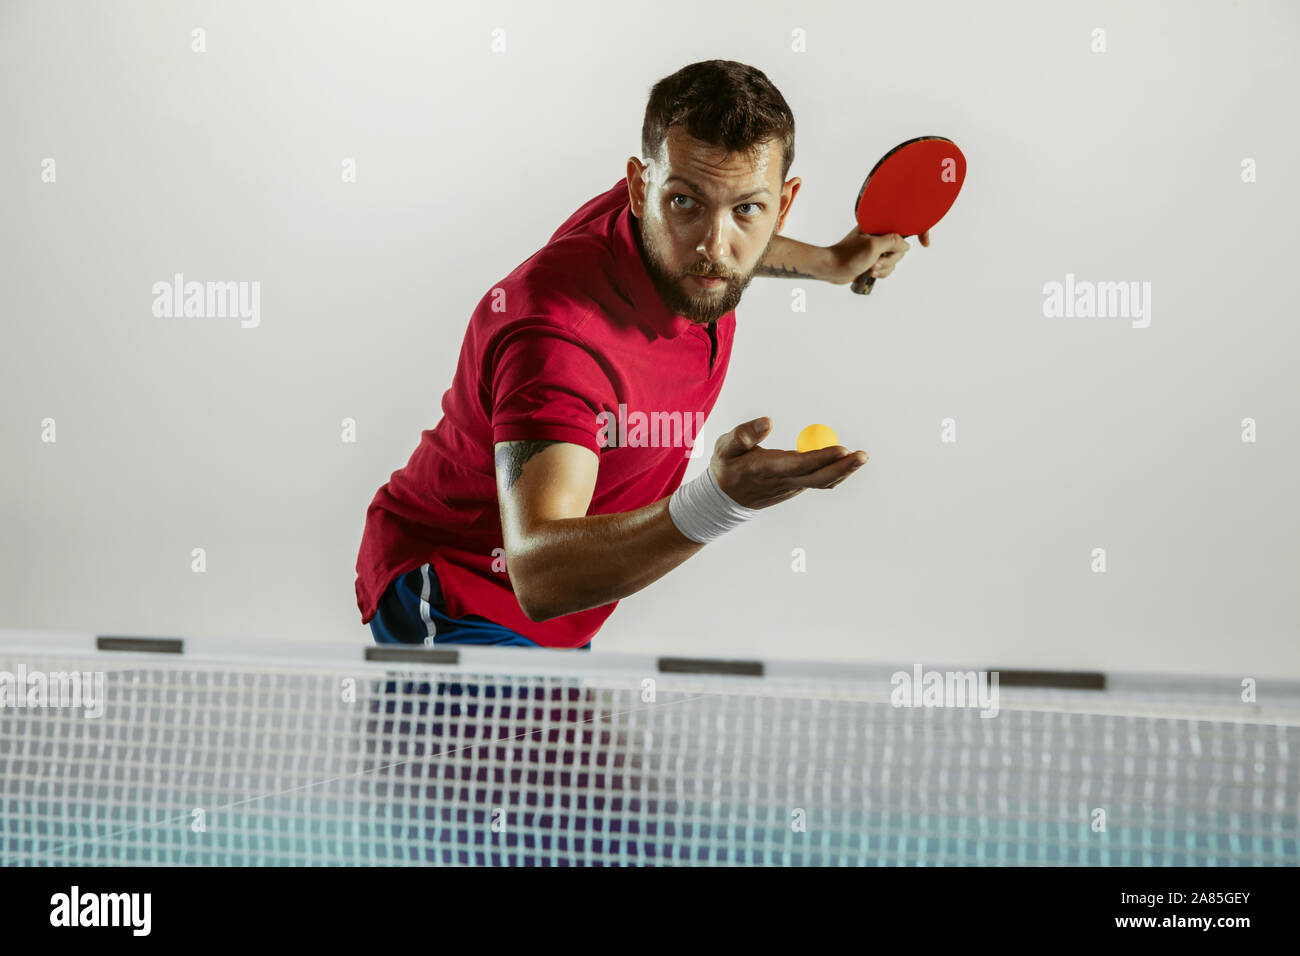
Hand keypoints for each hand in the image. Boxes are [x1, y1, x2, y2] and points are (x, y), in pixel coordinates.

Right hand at [709, 418, 867, 509]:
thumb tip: (768, 421)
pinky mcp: (795, 487)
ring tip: (860, 457)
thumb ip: (744, 434)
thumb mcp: (725, 448)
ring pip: (822, 482)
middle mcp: (783, 481)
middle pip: (819, 478)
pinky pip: (819, 481)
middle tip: (863, 455)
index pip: (799, 465)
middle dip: (843, 468)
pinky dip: (833, 472)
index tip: (842, 449)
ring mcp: (792, 487)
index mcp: (767, 470)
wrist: (724, 499)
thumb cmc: (726, 467)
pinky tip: (844, 461)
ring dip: (843, 470)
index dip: (822, 458)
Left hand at [824, 226, 930, 285]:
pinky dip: (882, 273)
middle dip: (891, 259)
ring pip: (895, 260)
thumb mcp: (872, 247)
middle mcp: (879, 235)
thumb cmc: (847, 255)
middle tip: (875, 261)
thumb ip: (892, 242)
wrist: (832, 269)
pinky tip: (869, 272)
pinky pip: (888, 268)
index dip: (919, 231)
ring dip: (885, 267)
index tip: (925, 243)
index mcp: (879, 225)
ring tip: (870, 268)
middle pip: (901, 248)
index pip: (904, 224)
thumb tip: (906, 245)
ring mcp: (877, 248)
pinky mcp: (874, 259)